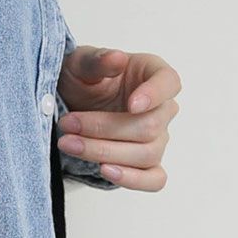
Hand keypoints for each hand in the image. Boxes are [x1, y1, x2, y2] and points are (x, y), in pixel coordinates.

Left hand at [55, 45, 179, 189]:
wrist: (68, 103)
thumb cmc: (81, 79)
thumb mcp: (79, 63)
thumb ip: (97, 60)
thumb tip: (117, 58)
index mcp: (152, 74)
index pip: (169, 83)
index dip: (154, 95)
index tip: (131, 105)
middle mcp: (161, 107)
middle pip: (150, 126)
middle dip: (104, 128)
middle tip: (68, 124)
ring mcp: (157, 138)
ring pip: (147, 154)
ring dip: (104, 152)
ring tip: (69, 144)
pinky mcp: (146, 163)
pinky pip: (153, 179)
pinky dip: (132, 179)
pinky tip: (104, 170)